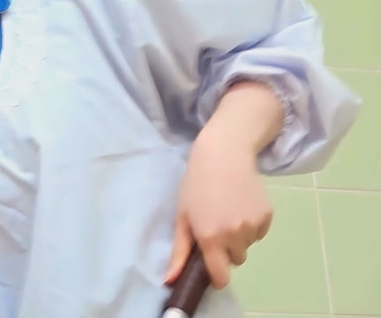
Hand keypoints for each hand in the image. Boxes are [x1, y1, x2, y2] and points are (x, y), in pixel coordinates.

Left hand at [165, 130, 273, 288]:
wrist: (223, 155)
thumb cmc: (195, 185)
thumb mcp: (182, 217)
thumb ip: (179, 252)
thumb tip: (170, 281)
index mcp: (211, 238)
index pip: (221, 276)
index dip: (216, 277)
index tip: (212, 269)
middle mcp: (234, 235)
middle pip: (235, 260)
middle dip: (226, 250)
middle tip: (215, 227)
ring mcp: (253, 225)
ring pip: (247, 246)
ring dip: (239, 237)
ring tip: (227, 212)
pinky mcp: (267, 216)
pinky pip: (259, 233)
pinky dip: (251, 226)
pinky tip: (241, 206)